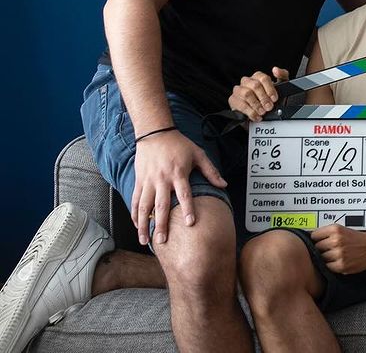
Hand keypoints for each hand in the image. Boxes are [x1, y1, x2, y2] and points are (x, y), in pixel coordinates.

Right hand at [131, 129, 225, 245]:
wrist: (155, 133)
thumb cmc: (179, 144)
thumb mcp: (198, 154)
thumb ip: (211, 171)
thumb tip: (224, 185)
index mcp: (178, 173)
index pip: (184, 194)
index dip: (188, 209)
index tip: (189, 224)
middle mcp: (162, 179)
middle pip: (161, 205)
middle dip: (161, 224)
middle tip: (162, 241)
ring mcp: (148, 181)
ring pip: (144, 206)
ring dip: (143, 224)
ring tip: (145, 240)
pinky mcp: (139, 181)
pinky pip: (135, 200)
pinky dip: (134, 214)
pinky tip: (136, 225)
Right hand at [228, 67, 289, 120]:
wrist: (265, 116)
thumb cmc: (271, 100)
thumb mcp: (282, 87)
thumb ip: (282, 75)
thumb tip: (275, 69)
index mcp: (257, 77)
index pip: (263, 78)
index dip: (270, 89)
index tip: (274, 98)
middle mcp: (247, 82)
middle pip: (255, 86)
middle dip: (264, 98)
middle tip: (269, 107)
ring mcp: (238, 90)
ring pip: (247, 94)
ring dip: (256, 104)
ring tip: (262, 112)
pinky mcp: (233, 100)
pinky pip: (240, 104)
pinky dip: (250, 112)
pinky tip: (256, 116)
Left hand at [311, 224, 365, 274]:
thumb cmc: (358, 237)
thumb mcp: (343, 229)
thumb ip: (328, 233)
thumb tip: (311, 237)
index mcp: (335, 229)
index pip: (314, 235)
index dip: (317, 239)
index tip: (320, 240)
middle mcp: (336, 241)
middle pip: (317, 247)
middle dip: (322, 248)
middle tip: (331, 248)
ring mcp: (338, 254)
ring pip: (322, 258)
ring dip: (326, 257)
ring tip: (336, 254)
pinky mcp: (341, 265)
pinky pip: (328, 267)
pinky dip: (332, 265)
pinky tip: (339, 260)